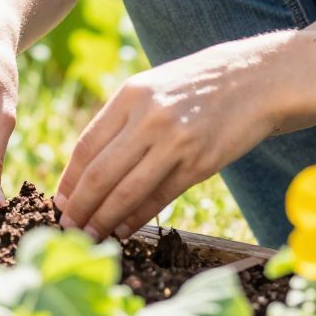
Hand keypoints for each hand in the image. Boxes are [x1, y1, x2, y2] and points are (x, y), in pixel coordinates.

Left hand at [54, 31, 289, 241]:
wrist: (256, 79)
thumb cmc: (197, 85)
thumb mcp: (153, 87)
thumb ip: (122, 120)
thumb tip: (87, 168)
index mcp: (131, 95)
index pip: (86, 147)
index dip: (69, 181)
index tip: (59, 202)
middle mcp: (149, 118)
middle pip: (100, 174)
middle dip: (79, 208)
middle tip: (67, 228)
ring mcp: (175, 142)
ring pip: (126, 192)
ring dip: (103, 220)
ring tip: (90, 235)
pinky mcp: (200, 164)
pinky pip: (159, 198)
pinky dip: (137, 219)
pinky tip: (124, 230)